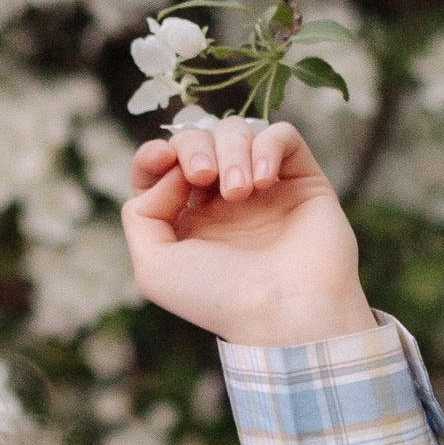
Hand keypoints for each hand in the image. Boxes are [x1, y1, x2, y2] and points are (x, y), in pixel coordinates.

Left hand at [124, 120, 372, 347]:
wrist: (283, 312)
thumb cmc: (218, 297)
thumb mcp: (154, 266)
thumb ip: (141, 214)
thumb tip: (170, 173)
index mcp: (187, 219)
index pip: (161, 167)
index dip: (155, 154)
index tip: (162, 160)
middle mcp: (224, 201)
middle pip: (197, 140)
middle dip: (193, 147)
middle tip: (203, 176)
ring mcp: (264, 188)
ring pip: (237, 132)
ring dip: (231, 151)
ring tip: (239, 192)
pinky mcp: (302, 179)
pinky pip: (282, 135)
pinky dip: (267, 146)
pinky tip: (263, 181)